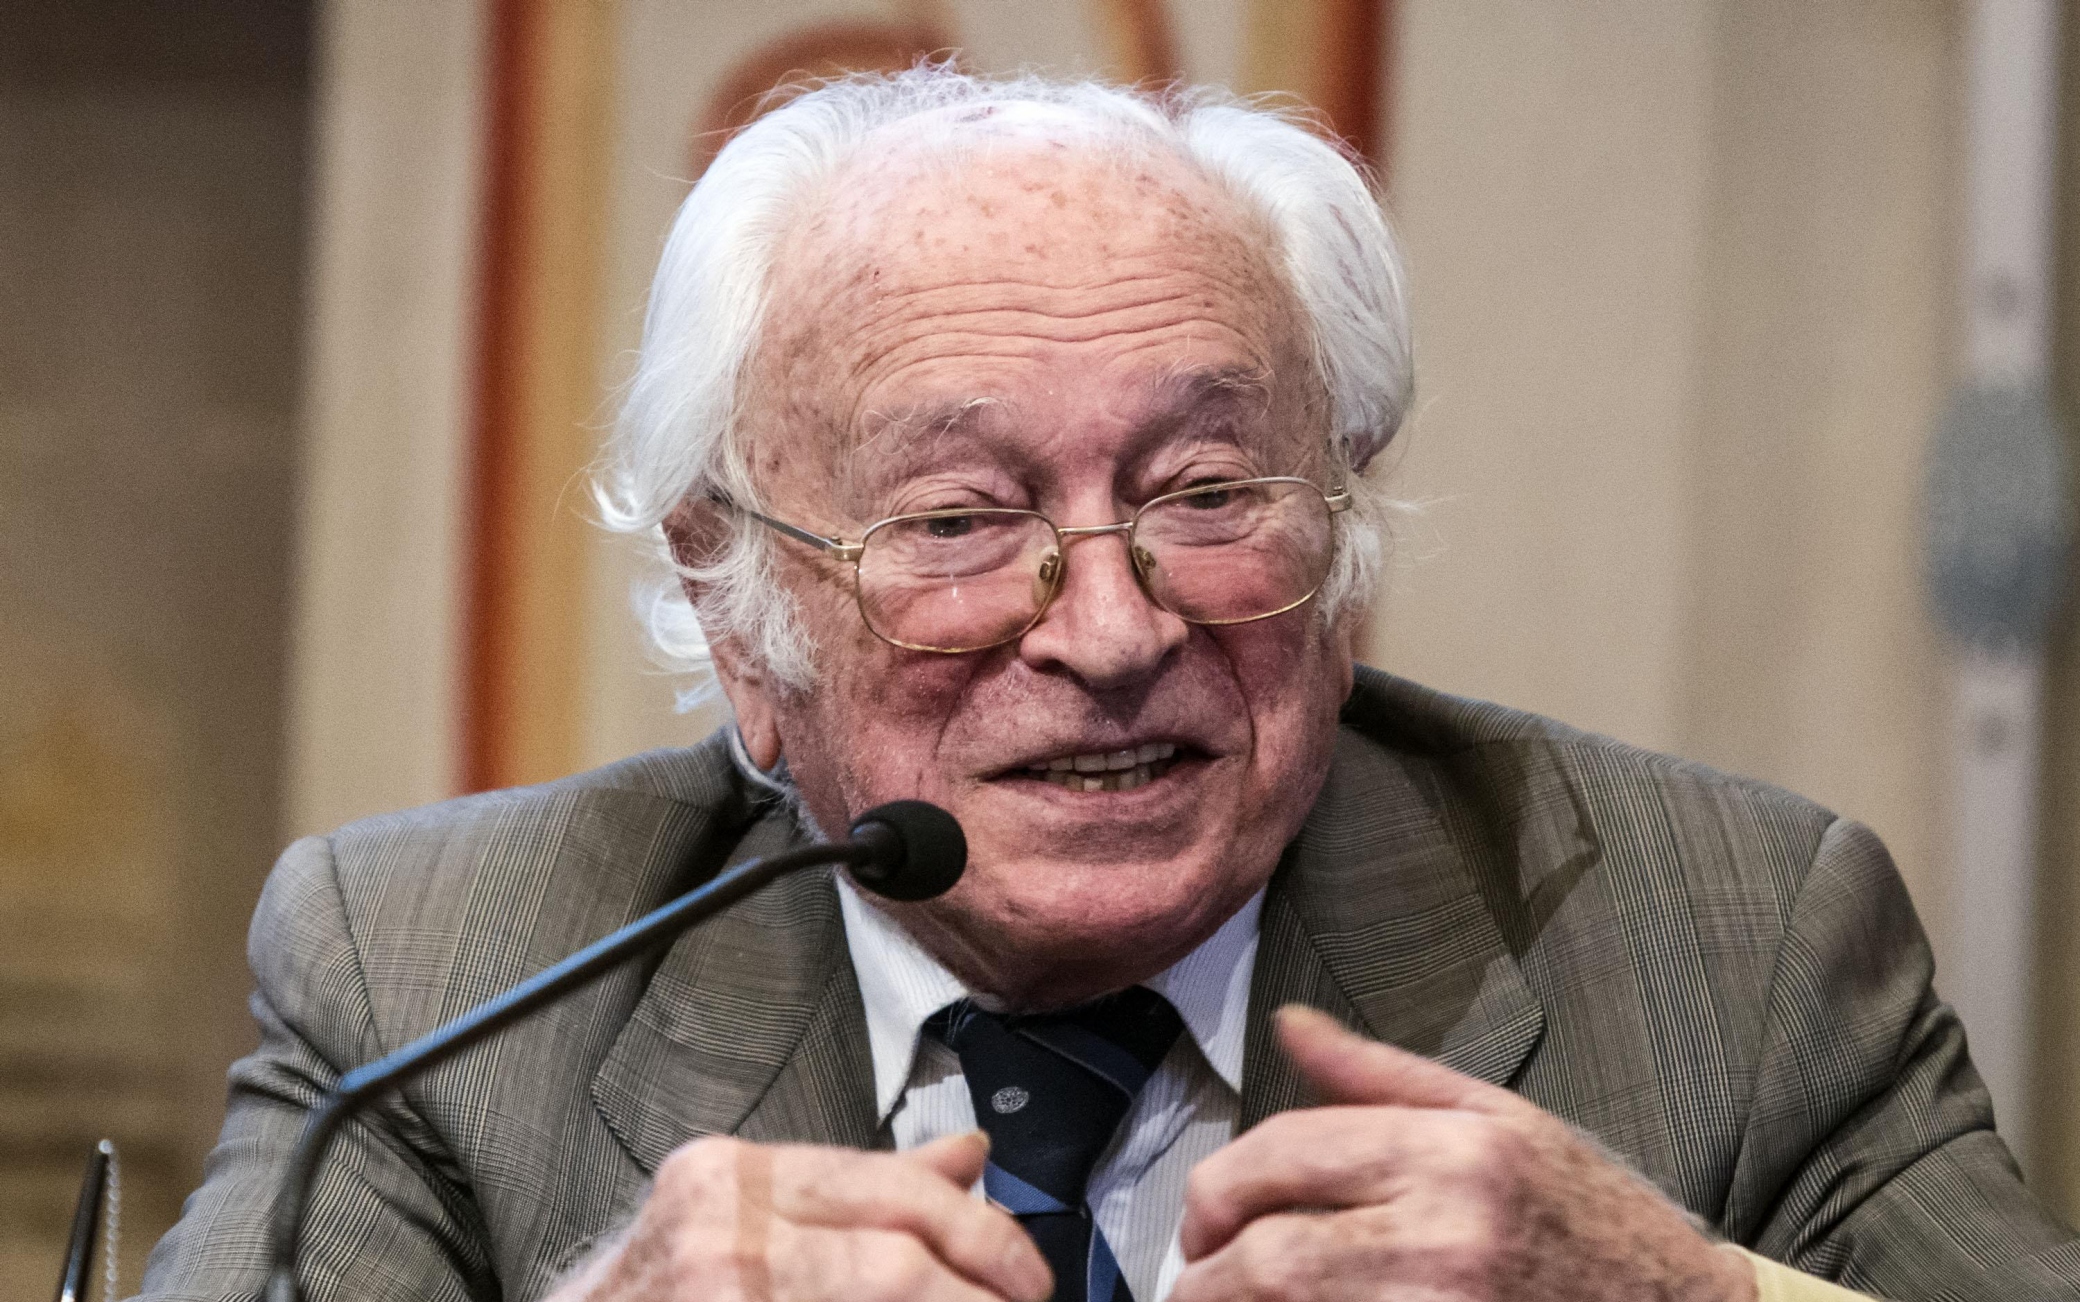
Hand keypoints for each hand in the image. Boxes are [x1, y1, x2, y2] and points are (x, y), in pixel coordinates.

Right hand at [550, 1131, 1051, 1301]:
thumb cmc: (653, 1301)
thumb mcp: (742, 1222)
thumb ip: (854, 1191)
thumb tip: (966, 1156)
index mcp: (734, 1178)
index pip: (892, 1185)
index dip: (981, 1231)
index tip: (1024, 1269)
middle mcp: (722, 1228)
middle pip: (900, 1251)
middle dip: (983, 1284)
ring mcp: (721, 1292)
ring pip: (888, 1294)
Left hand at [1173, 1006, 1755, 1301]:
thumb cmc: (1593, 1220)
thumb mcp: (1500, 1120)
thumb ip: (1379, 1078)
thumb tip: (1290, 1023)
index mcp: (1450, 1152)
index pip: (1282, 1155)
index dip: (1216, 1189)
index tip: (1203, 1218)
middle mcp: (1445, 1234)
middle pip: (1268, 1255)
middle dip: (1204, 1269)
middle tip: (1196, 1275)